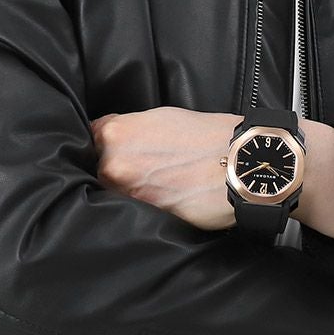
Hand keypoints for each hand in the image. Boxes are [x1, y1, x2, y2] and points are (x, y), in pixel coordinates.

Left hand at [90, 106, 240, 230]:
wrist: (244, 162)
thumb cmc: (210, 136)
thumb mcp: (163, 117)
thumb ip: (131, 130)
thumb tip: (114, 140)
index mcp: (114, 133)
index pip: (89, 141)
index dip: (103, 147)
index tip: (115, 151)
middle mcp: (113, 163)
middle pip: (99, 170)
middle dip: (118, 171)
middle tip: (148, 168)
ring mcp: (128, 193)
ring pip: (115, 193)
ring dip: (130, 191)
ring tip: (160, 184)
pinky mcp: (146, 217)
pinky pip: (135, 212)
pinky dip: (146, 207)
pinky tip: (168, 198)